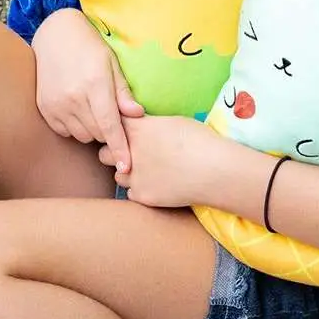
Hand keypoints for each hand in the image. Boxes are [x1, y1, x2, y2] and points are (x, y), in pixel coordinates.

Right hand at [32, 9, 143, 170]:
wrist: (55, 35)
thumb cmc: (90, 47)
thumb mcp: (112, 64)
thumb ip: (123, 93)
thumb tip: (138, 115)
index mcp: (95, 85)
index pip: (110, 126)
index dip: (120, 149)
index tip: (127, 168)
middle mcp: (74, 97)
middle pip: (98, 134)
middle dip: (109, 131)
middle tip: (111, 113)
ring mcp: (56, 104)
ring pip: (82, 135)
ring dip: (92, 130)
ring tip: (93, 107)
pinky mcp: (45, 108)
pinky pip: (65, 131)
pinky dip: (75, 126)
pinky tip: (78, 108)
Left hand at [98, 115, 229, 206]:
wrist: (213, 170)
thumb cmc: (199, 140)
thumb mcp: (172, 122)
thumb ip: (149, 125)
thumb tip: (143, 126)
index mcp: (137, 130)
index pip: (112, 125)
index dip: (117, 129)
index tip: (125, 132)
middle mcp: (129, 152)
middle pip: (105, 153)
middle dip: (114, 153)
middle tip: (132, 153)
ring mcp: (134, 176)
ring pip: (118, 175)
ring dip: (127, 172)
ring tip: (147, 171)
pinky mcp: (142, 196)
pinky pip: (131, 192)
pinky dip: (140, 189)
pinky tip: (156, 184)